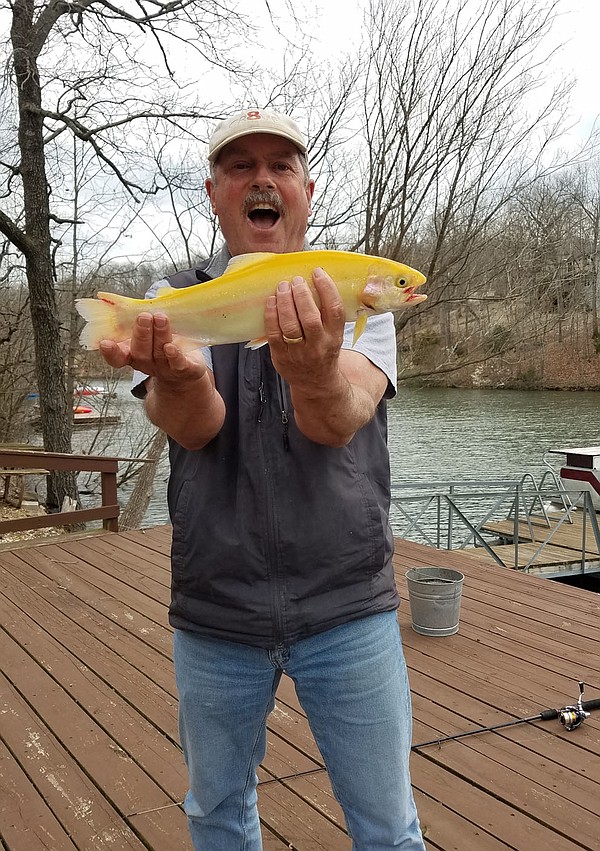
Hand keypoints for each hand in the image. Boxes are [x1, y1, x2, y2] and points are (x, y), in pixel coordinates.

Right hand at [98, 312, 206, 385]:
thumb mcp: (149, 329)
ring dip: (160, 335)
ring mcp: (165, 368)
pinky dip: (174, 356)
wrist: (187, 367)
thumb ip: (139, 314)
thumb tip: (128, 293)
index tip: (105, 343)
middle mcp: (147, 363)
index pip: (118, 357)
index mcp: (133, 354)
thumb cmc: (164, 342)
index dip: (111, 352)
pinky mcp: (185, 370)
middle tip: (143, 316)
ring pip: (159, 352)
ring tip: (161, 318)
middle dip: (141, 333)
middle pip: (140, 351)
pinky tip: (171, 347)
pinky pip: (178, 364)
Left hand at [264, 267, 345, 388]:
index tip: (318, 273)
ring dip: (285, 302)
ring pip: (290, 324)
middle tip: (296, 280)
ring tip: (283, 286)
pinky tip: (271, 301)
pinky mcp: (281, 356)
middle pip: (310, 317)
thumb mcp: (334, 336)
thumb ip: (327, 315)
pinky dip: (271, 315)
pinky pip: (274, 333)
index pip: (334, 309)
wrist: (316, 384)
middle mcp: (318, 346)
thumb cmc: (324, 352)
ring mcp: (299, 352)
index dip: (326, 288)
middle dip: (302, 294)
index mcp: (335, 337)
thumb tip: (315, 281)